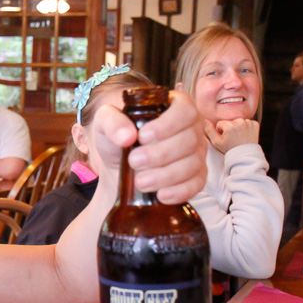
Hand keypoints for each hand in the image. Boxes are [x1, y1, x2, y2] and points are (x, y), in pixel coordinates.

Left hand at [92, 89, 205, 203]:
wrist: (118, 170)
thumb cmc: (117, 141)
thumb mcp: (105, 125)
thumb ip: (111, 122)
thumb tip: (126, 136)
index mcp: (174, 107)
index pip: (185, 110)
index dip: (167, 124)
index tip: (142, 137)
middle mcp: (191, 128)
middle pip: (189, 140)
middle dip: (160, 154)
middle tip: (133, 161)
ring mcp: (197, 153)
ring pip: (192, 164)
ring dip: (166, 175)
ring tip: (140, 181)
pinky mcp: (196, 176)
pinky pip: (197, 184)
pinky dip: (179, 191)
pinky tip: (161, 195)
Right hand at [204, 118, 258, 153]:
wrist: (245, 156)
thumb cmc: (230, 150)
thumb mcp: (216, 142)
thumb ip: (209, 131)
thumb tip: (205, 121)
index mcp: (229, 126)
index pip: (220, 123)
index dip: (221, 131)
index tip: (225, 138)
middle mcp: (239, 122)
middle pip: (230, 122)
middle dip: (230, 128)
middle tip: (232, 138)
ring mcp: (248, 123)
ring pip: (238, 122)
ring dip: (238, 128)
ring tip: (239, 137)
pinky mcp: (255, 124)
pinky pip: (247, 122)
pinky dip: (246, 128)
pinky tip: (245, 135)